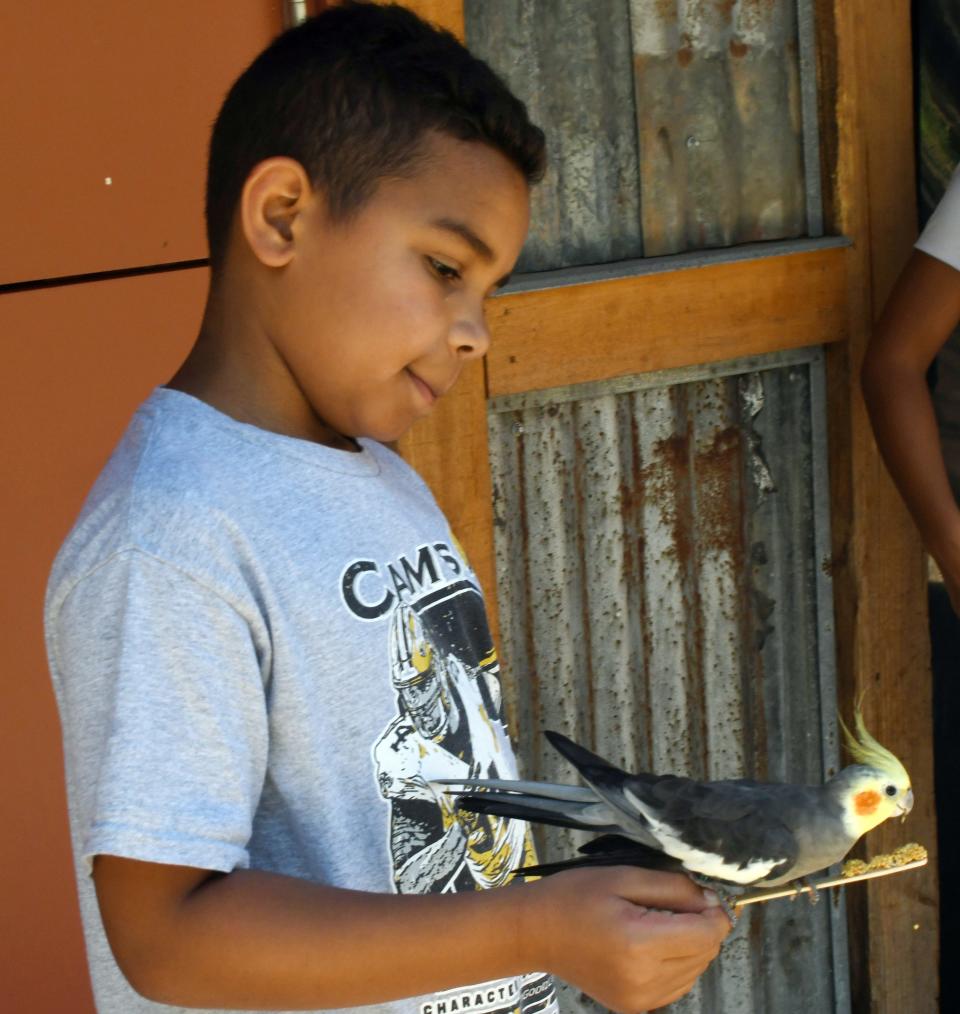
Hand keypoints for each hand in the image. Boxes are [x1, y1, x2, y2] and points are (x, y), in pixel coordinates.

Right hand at [521, 866, 730, 1013]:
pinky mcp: (634, 1007)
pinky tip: (657, 942)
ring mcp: (640, 999)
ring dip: (692, 946)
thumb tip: (710, 901)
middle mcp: (645, 979)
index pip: (706, 934)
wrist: (535, 932)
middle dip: (703, 926)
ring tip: (664, 920)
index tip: (705, 894)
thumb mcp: (623, 876)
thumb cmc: (575, 896)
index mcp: (640, 944)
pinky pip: (677, 985)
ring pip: (695, 972)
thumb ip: (673, 888)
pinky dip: (678, 963)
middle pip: (705, 954)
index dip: (714, 912)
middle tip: (681, 901)